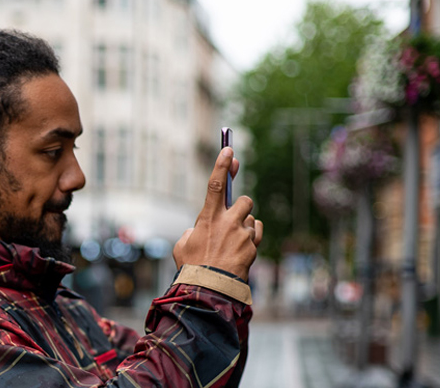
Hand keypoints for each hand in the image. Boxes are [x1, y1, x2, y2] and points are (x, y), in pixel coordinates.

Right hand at [173, 147, 261, 279]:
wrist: (209, 291)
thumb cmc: (192, 268)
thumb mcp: (183, 245)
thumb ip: (193, 230)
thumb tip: (200, 228)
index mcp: (207, 219)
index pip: (215, 185)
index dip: (222, 166)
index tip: (229, 149)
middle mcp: (228, 223)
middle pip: (243, 200)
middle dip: (239, 206)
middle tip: (232, 217)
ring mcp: (242, 235)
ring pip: (250, 218)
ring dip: (244, 226)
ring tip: (232, 243)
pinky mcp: (253, 247)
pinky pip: (256, 233)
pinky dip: (251, 237)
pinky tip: (242, 247)